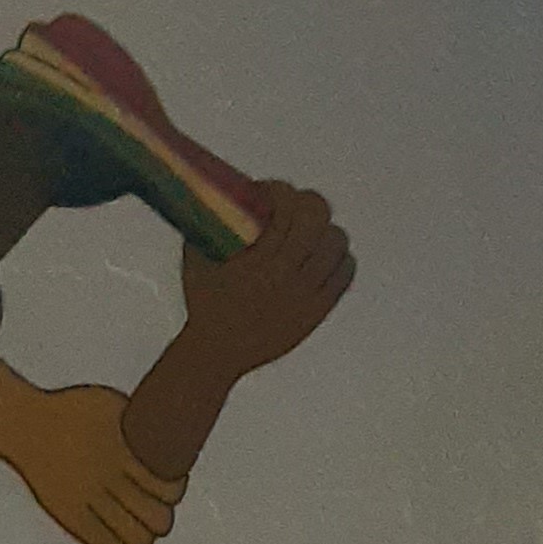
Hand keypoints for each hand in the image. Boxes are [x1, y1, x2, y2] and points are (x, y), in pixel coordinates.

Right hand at [0, 333, 179, 543]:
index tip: (172, 484)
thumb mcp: (114, 406)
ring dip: (144, 534)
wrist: (26, 426)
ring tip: (141, 527)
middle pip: (158, 519)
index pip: (169, 487)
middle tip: (157, 507)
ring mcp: (89, 501)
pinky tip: (121, 536)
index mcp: (124, 451)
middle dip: (163, 516)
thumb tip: (173, 432)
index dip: (176, 490)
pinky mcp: (71, 517)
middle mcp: (109, 479)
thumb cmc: (73, 411)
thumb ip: (143, 424)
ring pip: (137, 538)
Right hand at [174, 180, 353, 378]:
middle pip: (317, 217)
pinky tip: (322, 257)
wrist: (217, 353)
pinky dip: (338, 258)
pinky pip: (345, 271)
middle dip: (306, 203)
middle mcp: (285, 275)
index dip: (279, 190)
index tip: (268, 192)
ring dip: (324, 231)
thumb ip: (207, 225)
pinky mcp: (318, 310)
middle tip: (295, 207)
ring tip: (310, 234)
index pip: (285, 206)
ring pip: (337, 242)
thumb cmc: (205, 303)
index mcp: (258, 260)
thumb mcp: (196, 261)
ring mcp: (305, 294)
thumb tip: (216, 190)